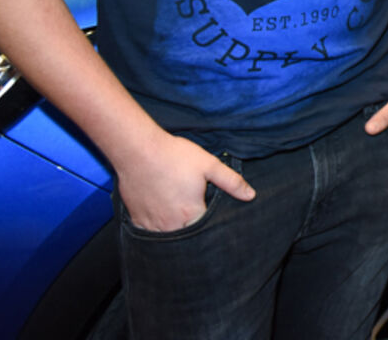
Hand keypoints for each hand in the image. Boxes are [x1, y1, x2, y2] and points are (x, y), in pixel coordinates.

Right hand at [114, 132, 255, 232]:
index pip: (207, 232)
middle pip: (187, 238)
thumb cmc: (175, 156)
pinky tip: (162, 219)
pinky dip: (157, 230)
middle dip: (195, 233)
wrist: (139, 150)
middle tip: (198, 221)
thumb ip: (231, 182)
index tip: (216, 222)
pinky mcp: (137, 219)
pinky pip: (149, 234)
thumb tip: (250, 195)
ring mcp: (152, 224)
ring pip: (168, 238)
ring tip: (181, 220)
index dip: (213, 227)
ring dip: (176, 232)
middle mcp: (171, 224)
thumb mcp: (209, 165)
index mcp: (191, 213)